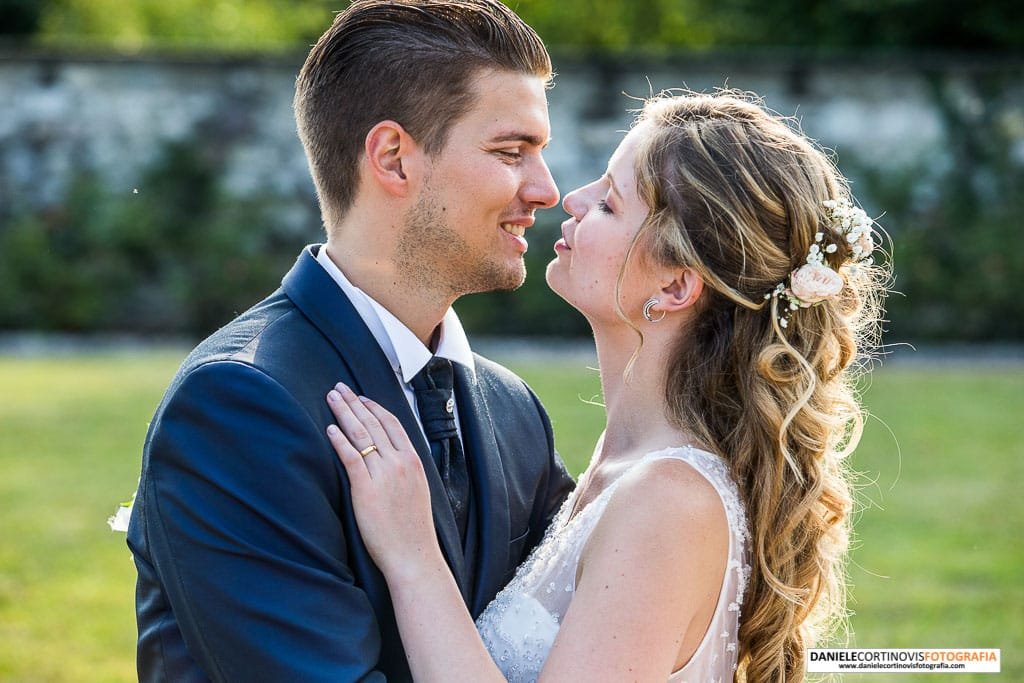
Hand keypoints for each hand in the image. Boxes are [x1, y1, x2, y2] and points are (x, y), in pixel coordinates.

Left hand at [326, 383, 443, 580]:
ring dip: (345, 413)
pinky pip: (351, 457)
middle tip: (339, 387)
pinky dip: (340, 440)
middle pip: (374, 423)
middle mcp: (400, 462)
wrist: (413, 554)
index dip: (375, 407)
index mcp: (413, 461)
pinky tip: (330, 428)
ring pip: (362, 435)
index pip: (392, 424)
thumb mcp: (417, 491)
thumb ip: (404, 471)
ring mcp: (384, 474)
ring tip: (332, 398)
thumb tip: (390, 460)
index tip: (361, 397)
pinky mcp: (366, 489)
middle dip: (355, 402)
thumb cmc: (413, 530)